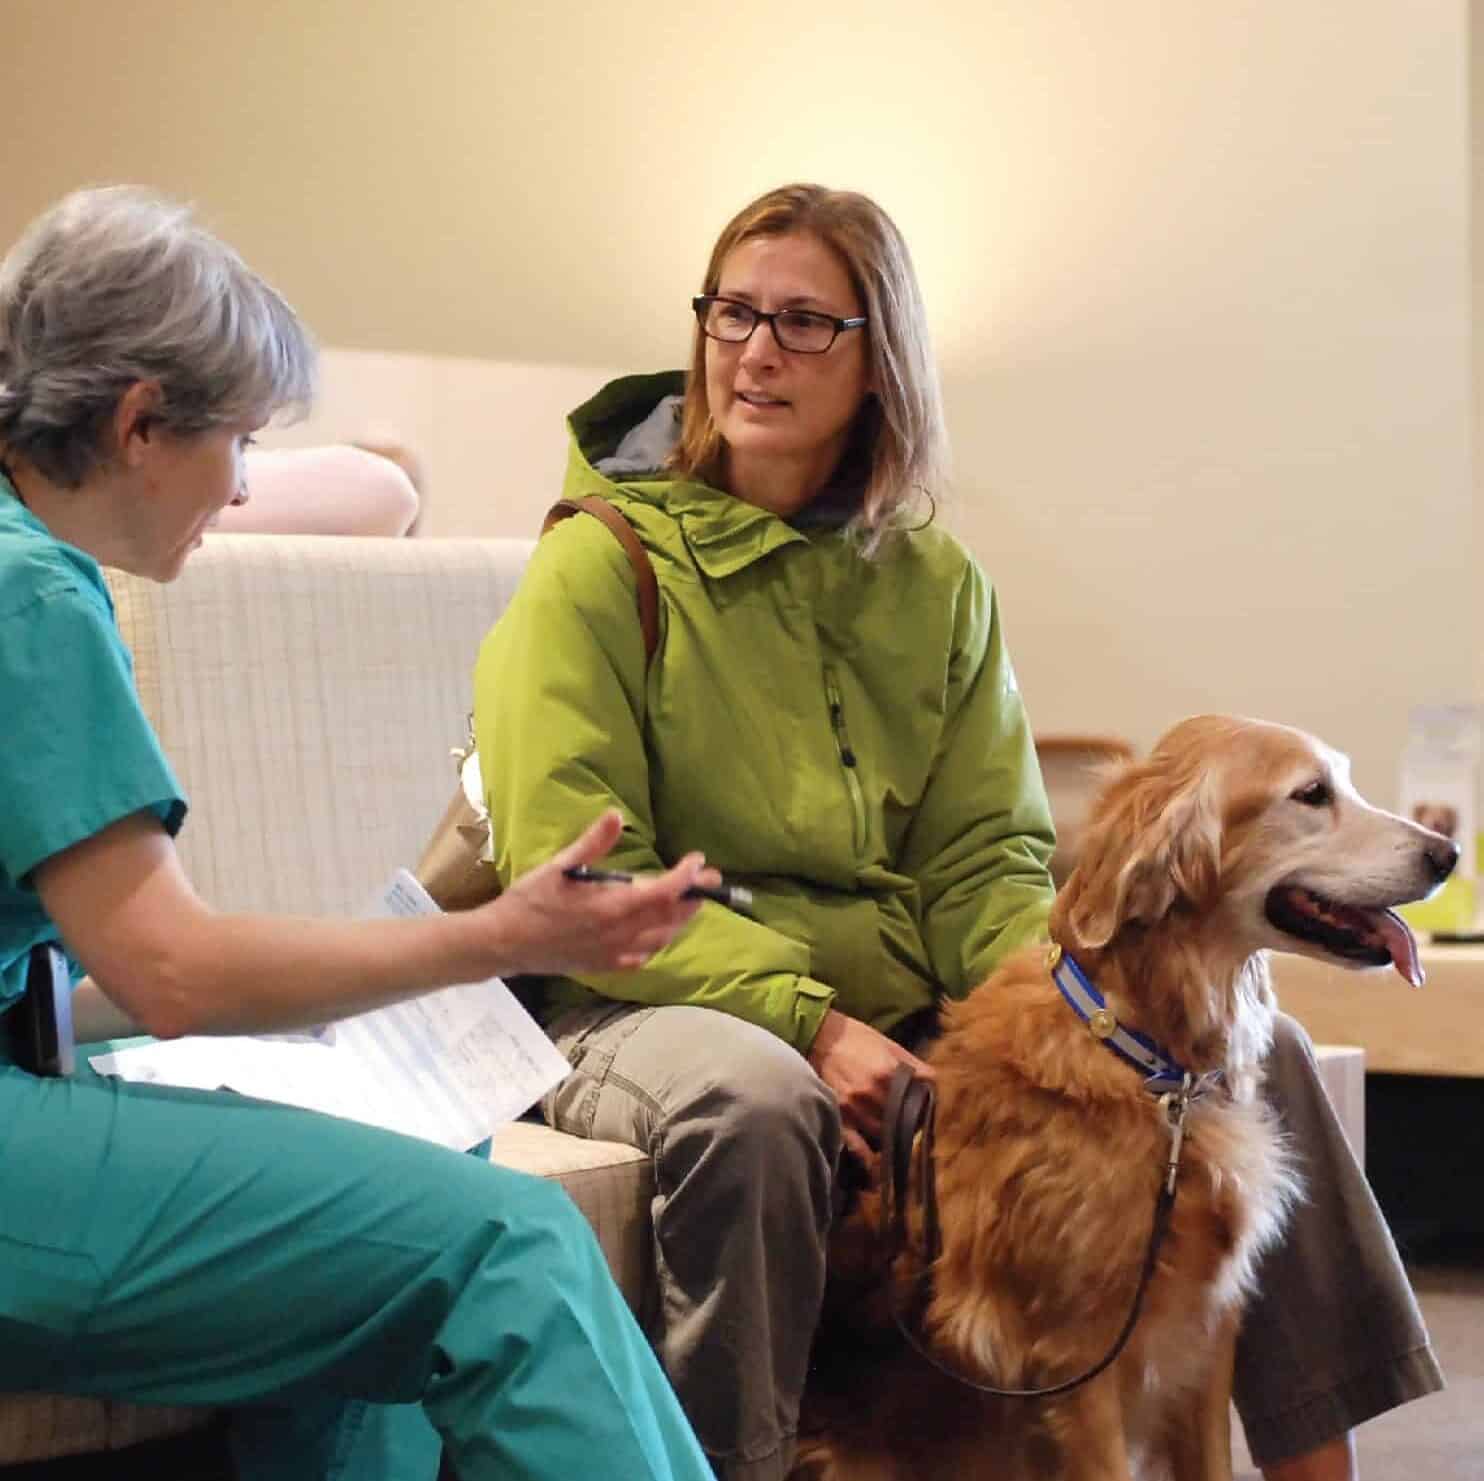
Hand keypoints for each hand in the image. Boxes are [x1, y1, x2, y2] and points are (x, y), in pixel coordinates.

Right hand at [478, 810, 716, 974]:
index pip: (664, 892)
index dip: (686, 877)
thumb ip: (592, 843)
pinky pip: (642, 957)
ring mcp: (613, 954)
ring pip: (661, 939)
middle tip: (709, 880)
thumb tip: (616, 815)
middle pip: (670, 918)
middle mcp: (619, 934)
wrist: (503, 942)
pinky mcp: (603, 966)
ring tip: (690, 903)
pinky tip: (658, 934)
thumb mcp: (559, 866)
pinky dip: (658, 943)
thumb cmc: (529, 900)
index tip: (698, 861)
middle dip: (694, 897)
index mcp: (611, 907)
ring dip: (680, 921)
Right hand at [806, 1009, 933, 1164]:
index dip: (925, 1109)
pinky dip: (867, 1156)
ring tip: (899, 1141)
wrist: (819, 1035)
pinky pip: (855, 1144)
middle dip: (910, 1126)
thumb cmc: (857, 1038)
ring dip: (893, 1138)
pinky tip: (877, 1164)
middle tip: (915, 1129)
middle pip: (901, 1121)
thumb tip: (934, 1085)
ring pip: (882, 1134)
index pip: (918, 1102)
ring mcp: (853, 1108)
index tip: (928, 1114)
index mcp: (887, 1074)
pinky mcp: (838, 1115)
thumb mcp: (890, 1045)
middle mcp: (871, 1094)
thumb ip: (914, 1065)